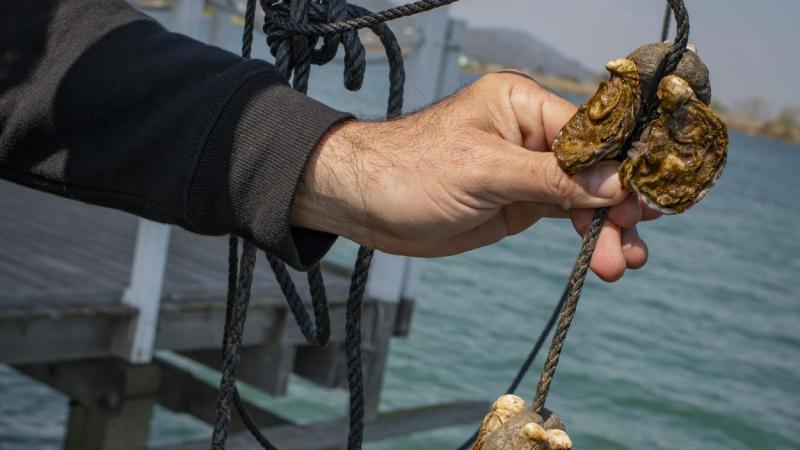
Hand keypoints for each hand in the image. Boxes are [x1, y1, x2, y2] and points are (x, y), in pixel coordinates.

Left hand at [293, 72, 656, 280]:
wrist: (362, 203)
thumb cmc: (409, 172)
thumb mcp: (484, 172)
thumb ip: (551, 178)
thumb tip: (616, 183)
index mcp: (523, 105)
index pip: (592, 133)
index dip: (623, 166)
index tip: (650, 200)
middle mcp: (531, 133)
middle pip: (595, 167)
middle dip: (616, 206)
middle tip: (631, 245)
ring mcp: (527, 170)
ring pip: (584, 195)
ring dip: (607, 228)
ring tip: (621, 264)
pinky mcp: (517, 201)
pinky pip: (563, 213)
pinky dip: (585, 233)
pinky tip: (604, 255)